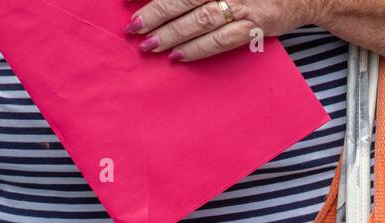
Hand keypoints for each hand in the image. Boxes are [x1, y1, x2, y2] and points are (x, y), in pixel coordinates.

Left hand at [125, 0, 320, 61]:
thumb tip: (171, 2)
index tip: (129, 1)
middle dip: (156, 12)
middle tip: (134, 27)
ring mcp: (243, 3)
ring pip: (199, 18)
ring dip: (172, 33)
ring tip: (150, 45)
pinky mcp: (256, 24)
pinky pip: (221, 39)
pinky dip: (198, 48)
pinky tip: (179, 56)